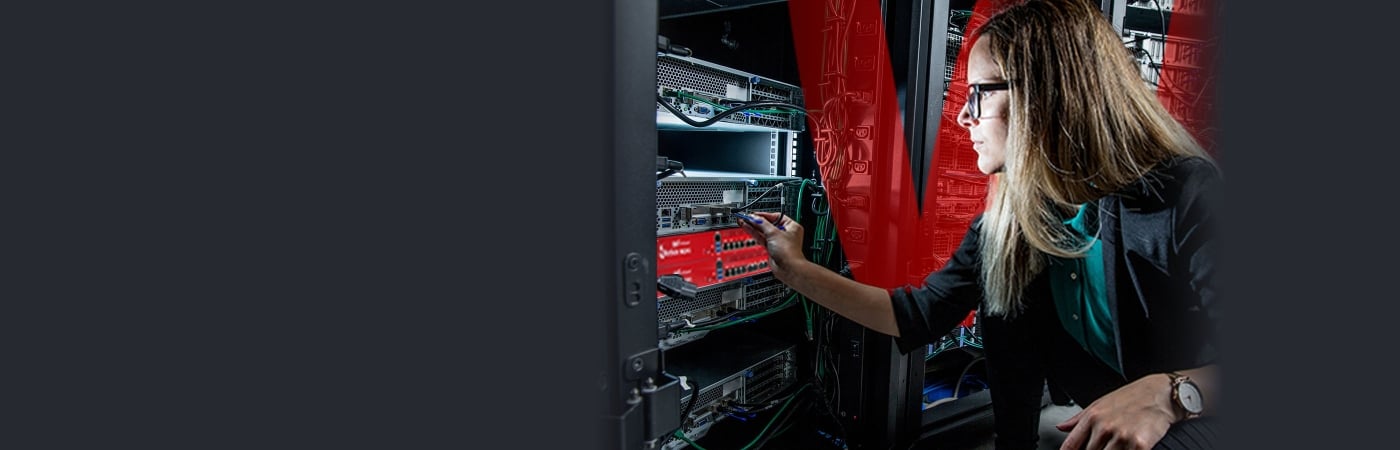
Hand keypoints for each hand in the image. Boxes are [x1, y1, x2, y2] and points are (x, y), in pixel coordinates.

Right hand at [737, 211, 804, 282]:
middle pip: (768, 224)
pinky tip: (747, 228)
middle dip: (757, 221)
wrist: (788, 268)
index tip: (753, 214)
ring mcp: (778, 241)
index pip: (775, 216)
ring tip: (743, 221)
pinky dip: (755, 233)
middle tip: (746, 217)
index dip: (764, 215)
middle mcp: (785, 233)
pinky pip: (762, 238)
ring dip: (753, 226)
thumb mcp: (774, 233)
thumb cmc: (789, 252)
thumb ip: (763, 224)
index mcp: (791, 226)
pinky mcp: (772, 249)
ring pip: (764, 231)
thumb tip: (755, 218)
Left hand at [1056, 374, 1177, 449]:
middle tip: (1102, 447)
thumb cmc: (1132, 398)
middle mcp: (1104, 428)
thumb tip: (1060, 428)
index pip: (1071, 445)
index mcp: (1092, 417)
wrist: (1161, 393)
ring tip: (1115, 447)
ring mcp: (1122, 437)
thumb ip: (1079, 419)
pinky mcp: (1140, 445)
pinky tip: (1128, 449)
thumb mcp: (1100, 403)